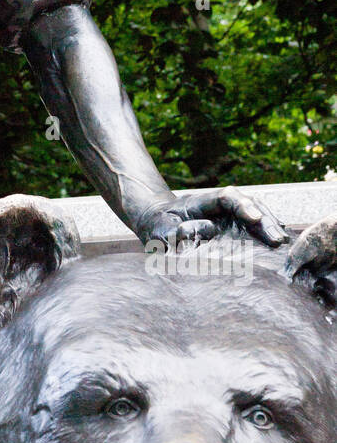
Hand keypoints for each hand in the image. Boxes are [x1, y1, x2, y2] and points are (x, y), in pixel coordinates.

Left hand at [137, 186, 287, 249]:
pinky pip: (256, 227)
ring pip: (257, 214)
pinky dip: (268, 233)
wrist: (158, 224)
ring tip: (282, 243)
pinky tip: (279, 245)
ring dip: (271, 226)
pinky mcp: (235, 228)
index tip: (255, 218)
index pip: (228, 197)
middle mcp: (220, 205)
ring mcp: (230, 215)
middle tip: (277, 239)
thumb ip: (176, 232)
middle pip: (249, 204)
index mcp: (202, 201)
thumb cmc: (159, 228)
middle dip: (265, 219)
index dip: (243, 205)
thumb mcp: (159, 230)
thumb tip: (208, 230)